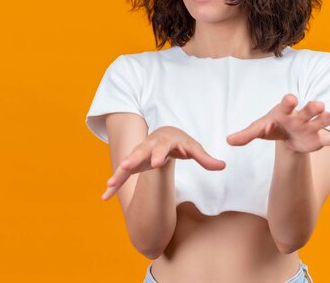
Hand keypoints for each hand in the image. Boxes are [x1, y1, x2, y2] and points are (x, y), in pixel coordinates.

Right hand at [102, 126, 225, 199]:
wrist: (165, 134)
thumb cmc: (181, 142)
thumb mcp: (194, 148)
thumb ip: (206, 159)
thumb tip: (223, 166)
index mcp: (165, 140)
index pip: (162, 147)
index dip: (158, 154)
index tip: (155, 163)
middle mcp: (150, 145)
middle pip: (141, 151)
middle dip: (134, 158)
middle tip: (127, 165)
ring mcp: (140, 154)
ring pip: (128, 162)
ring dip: (119, 172)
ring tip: (110, 184)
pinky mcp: (133, 164)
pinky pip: (123, 174)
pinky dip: (115, 183)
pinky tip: (106, 195)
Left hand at [226, 94, 329, 152]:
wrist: (287, 133)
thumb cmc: (272, 126)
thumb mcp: (258, 129)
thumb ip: (245, 135)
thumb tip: (228, 141)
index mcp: (284, 112)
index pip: (285, 105)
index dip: (288, 102)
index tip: (290, 98)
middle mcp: (300, 116)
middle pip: (307, 111)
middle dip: (312, 108)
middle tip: (318, 104)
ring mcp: (311, 127)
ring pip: (322, 121)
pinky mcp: (319, 139)